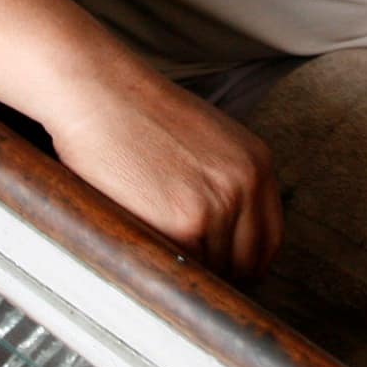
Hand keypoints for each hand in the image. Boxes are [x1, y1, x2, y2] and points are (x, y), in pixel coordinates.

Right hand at [41, 61, 283, 281]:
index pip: (268, 240)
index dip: (241, 263)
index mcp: (256, 163)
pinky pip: (182, 268)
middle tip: (182, 271)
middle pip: (247, 263)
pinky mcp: (184, 224)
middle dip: (216, 274)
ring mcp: (220, 205)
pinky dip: (162, 267)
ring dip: (184, 270)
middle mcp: (246, 184)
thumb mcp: (204, 140)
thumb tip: (226, 239)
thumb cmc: (135, 114)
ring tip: (153, 249)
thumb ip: (225, 183)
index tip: (218, 271)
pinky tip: (141, 246)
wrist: (97, 91)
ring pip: (212, 271)